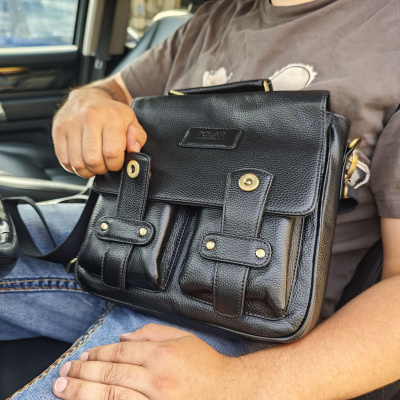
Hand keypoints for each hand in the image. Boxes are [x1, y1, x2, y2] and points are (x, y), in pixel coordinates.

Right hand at [52, 81, 146, 177]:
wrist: (89, 97)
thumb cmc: (112, 113)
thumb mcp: (131, 121)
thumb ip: (137, 137)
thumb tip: (133, 151)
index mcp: (110, 116)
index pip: (112, 154)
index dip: (116, 164)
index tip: (116, 162)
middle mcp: (89, 117)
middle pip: (93, 161)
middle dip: (101, 169)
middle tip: (105, 164)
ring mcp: (70, 123)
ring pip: (77, 163)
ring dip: (87, 170)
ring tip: (94, 164)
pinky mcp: (58, 130)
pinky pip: (64, 160)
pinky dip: (74, 167)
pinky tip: (82, 161)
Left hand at [53, 324, 245, 399]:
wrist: (228, 393)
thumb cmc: (205, 365)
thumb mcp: (183, 338)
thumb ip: (152, 333)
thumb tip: (122, 337)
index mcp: (163, 354)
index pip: (121, 351)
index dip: (98, 353)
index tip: (83, 357)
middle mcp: (157, 378)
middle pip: (111, 373)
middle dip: (82, 373)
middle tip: (63, 374)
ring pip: (111, 395)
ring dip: (83, 392)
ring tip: (63, 389)